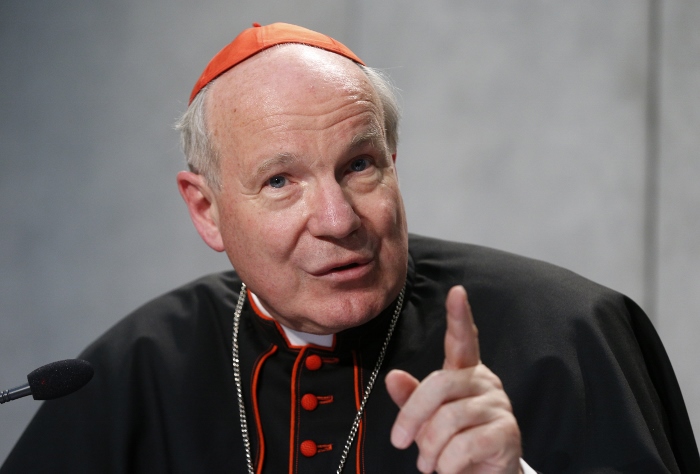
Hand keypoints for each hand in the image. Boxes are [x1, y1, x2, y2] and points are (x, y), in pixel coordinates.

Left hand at [385, 286, 521, 472]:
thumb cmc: (453, 443)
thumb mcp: (425, 420)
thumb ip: (411, 398)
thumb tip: (393, 376)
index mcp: (464, 373)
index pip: (463, 340)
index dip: (459, 316)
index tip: (457, 291)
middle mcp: (484, 382)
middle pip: (439, 385)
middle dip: (412, 416)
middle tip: (398, 442)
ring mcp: (498, 406)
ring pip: (450, 419)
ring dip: (431, 448)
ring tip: (429, 463)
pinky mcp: (507, 433)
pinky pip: (465, 445)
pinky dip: (448, 463)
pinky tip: (448, 468)